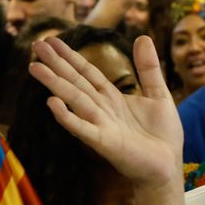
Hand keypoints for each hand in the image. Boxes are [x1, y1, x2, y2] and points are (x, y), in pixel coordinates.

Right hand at [29, 36, 183, 191]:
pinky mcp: (104, 143)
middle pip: (75, 82)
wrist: (169, 166)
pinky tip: (51, 103)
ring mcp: (100, 125)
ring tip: (35, 67)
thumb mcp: (158, 94)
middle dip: (56, 64)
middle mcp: (101, 109)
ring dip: (54, 84)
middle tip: (35, 45)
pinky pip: (82, 128)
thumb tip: (142, 37)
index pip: (86, 72)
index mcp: (112, 97)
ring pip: (74, 100)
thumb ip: (148, 68)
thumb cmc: (163, 135)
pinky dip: (67, 116)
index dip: (70, 56)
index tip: (52, 40)